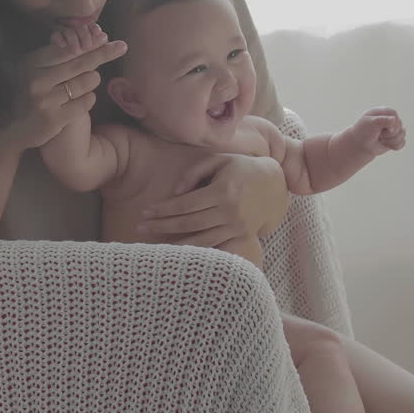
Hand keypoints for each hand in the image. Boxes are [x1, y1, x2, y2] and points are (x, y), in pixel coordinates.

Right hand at [0, 24, 125, 155]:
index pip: (66, 49)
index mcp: (30, 64)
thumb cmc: (25, 95)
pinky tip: (83, 98)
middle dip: (103, 53)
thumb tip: (81, 38)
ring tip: (87, 81)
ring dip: (92, 80)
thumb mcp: (29, 71)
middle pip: (80, 63)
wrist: (9, 130)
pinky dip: (89, 98)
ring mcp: (45, 101)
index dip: (88, 43)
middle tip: (121, 46)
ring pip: (85, 82)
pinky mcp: (54, 119)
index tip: (105, 37)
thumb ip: (51, 56)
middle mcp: (36, 80)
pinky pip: (85, 102)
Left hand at [138, 154, 288, 247]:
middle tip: (140, 228)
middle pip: (189, 223)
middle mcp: (230, 211)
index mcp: (223, 191)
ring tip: (153, 243)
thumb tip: (175, 193)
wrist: (274, 184)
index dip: (163, 210)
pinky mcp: (242, 236)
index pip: (185, 204)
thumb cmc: (240, 168)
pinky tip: (179, 252)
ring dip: (175, 243)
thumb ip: (194, 172)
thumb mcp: (218, 160)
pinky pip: (215, 246)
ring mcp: (237, 227)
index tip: (145, 212)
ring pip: (201, 240)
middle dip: (162, 226)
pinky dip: (196, 250)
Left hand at [351, 107, 405, 155]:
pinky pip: (402, 143)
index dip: (389, 123)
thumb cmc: (363, 132)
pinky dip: (394, 146)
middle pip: (399, 125)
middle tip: (378, 135)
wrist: (359, 145)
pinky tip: (386, 145)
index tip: (380, 128)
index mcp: (384, 112)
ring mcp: (394, 128)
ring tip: (381, 140)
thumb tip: (394, 120)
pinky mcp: (396, 138)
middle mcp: (390, 119)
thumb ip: (382, 120)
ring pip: (402, 134)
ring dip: (391, 141)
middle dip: (389, 134)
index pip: (394, 114)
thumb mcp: (370, 124)